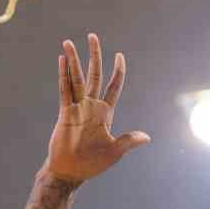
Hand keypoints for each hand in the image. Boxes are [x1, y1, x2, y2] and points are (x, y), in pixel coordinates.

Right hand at [46, 34, 150, 184]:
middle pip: (94, 75)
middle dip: (94, 55)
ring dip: (73, 60)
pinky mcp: (65, 113)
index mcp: (105, 113)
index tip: (119, 55)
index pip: (113, 86)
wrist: (71, 172)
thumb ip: (129, 141)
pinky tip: (62, 60)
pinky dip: (63, 75)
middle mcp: (91, 106)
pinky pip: (64, 90)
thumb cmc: (92, 164)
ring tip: (69, 42)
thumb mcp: (115, 151)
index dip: (117, 71)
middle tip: (92, 36)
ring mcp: (77, 108)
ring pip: (76, 78)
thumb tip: (147, 137)